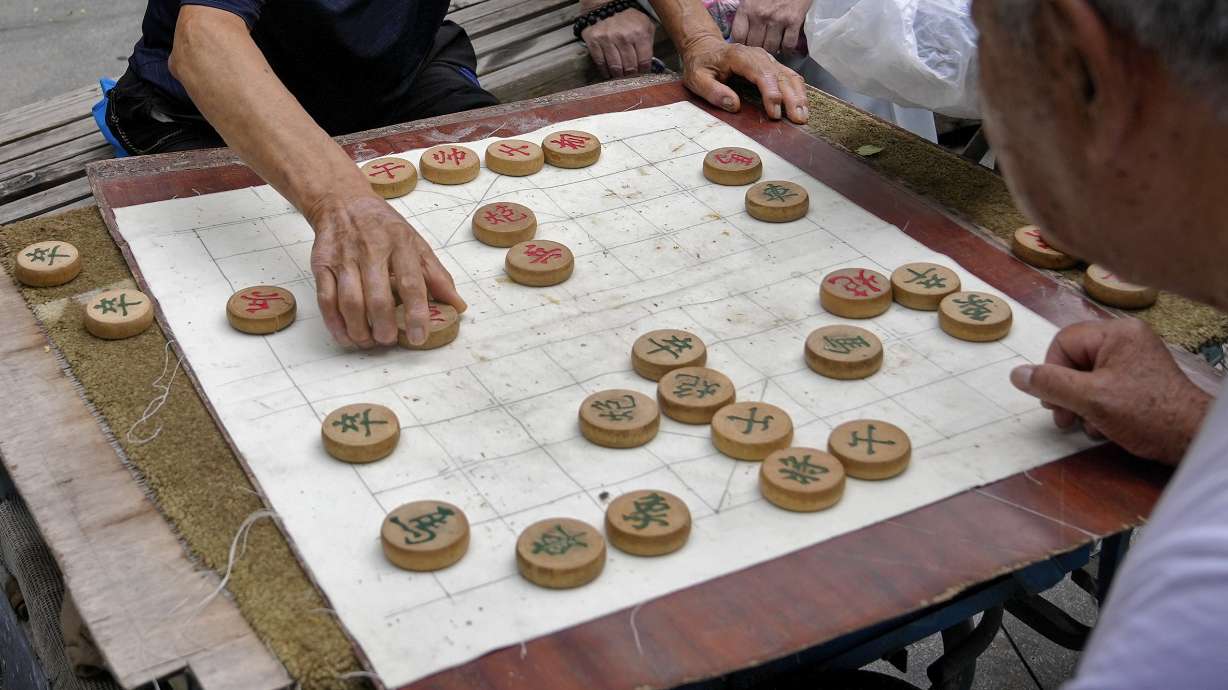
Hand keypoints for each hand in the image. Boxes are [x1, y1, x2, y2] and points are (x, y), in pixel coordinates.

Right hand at [307, 195, 465, 348]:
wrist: (343, 201)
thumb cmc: (385, 228)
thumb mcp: (416, 243)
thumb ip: (437, 276)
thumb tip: (457, 306)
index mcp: (401, 244)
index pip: (411, 283)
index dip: (416, 314)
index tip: (419, 336)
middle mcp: (372, 250)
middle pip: (377, 297)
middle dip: (384, 327)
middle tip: (389, 340)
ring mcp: (344, 258)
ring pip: (350, 302)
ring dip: (359, 329)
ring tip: (369, 341)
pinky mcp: (322, 264)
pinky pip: (326, 300)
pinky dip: (335, 324)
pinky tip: (346, 336)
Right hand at [582, 8, 654, 78]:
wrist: (606, 8)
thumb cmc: (628, 19)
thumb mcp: (645, 25)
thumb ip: (649, 42)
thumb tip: (649, 63)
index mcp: (639, 33)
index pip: (644, 61)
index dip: (644, 71)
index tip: (642, 73)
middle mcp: (624, 36)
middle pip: (630, 67)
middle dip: (631, 74)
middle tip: (630, 76)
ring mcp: (608, 39)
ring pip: (615, 67)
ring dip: (618, 74)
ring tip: (620, 75)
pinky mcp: (594, 42)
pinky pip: (601, 63)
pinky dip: (605, 71)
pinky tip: (608, 72)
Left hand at [681, 36, 808, 122]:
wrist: (704, 48)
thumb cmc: (701, 65)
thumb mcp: (697, 79)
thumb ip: (713, 92)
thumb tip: (734, 105)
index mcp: (739, 57)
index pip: (761, 73)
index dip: (770, 93)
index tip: (774, 114)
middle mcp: (757, 55)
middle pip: (779, 75)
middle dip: (791, 98)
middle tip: (798, 119)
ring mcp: (766, 59)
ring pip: (788, 75)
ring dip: (798, 95)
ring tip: (803, 115)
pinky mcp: (771, 65)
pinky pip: (789, 76)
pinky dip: (798, 90)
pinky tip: (802, 105)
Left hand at [731, 0, 810, 53]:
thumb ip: (746, 10)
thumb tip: (743, 28)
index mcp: (747, 7)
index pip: (738, 36)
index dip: (741, 44)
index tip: (745, 45)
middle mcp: (760, 15)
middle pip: (754, 44)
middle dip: (756, 49)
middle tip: (760, 47)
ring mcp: (778, 19)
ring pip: (771, 47)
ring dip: (771, 50)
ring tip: (772, 47)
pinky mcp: (794, 21)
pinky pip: (788, 44)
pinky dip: (787, 48)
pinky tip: (785, 46)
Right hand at [1010, 319, 1210, 464]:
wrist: (1191, 438)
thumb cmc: (1145, 414)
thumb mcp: (1090, 398)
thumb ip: (1050, 384)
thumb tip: (1016, 374)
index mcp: (1117, 333)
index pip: (1064, 342)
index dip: (1052, 372)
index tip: (1055, 402)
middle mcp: (1127, 340)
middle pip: (1075, 360)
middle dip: (1065, 392)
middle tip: (1065, 419)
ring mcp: (1136, 359)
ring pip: (1088, 376)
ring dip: (1080, 404)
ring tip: (1084, 425)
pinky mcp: (1142, 379)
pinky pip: (1106, 385)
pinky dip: (1098, 406)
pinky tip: (1103, 427)